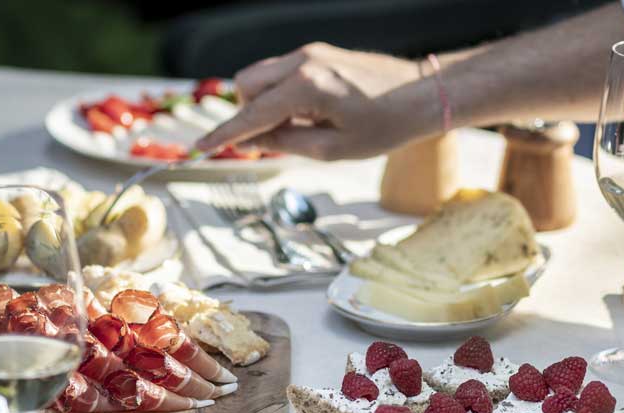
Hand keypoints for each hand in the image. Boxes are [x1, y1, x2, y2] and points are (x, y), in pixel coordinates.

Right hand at [196, 43, 431, 159]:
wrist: (423, 94)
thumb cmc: (386, 125)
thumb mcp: (334, 149)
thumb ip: (286, 143)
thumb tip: (251, 141)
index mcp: (307, 86)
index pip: (252, 114)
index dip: (225, 135)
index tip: (200, 148)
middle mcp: (303, 61)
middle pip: (246, 84)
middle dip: (248, 114)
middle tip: (273, 141)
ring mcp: (310, 53)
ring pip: (260, 76)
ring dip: (264, 104)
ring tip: (298, 128)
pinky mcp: (318, 54)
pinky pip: (281, 73)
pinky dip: (280, 95)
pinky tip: (307, 114)